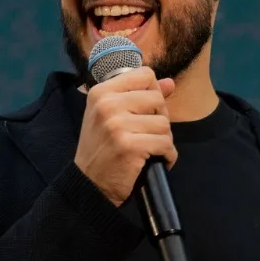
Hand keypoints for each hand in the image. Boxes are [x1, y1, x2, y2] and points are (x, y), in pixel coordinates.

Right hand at [74, 66, 177, 205]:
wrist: (89, 185)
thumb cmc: (102, 149)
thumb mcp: (112, 116)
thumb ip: (140, 96)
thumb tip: (170, 83)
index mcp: (101, 92)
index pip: (145, 75)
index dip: (152, 92)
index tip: (145, 111)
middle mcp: (107, 105)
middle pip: (157, 99)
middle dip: (159, 119)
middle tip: (146, 135)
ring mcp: (117, 125)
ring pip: (164, 124)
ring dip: (163, 140)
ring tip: (148, 149)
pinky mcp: (130, 146)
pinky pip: (166, 144)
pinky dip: (167, 156)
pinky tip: (155, 161)